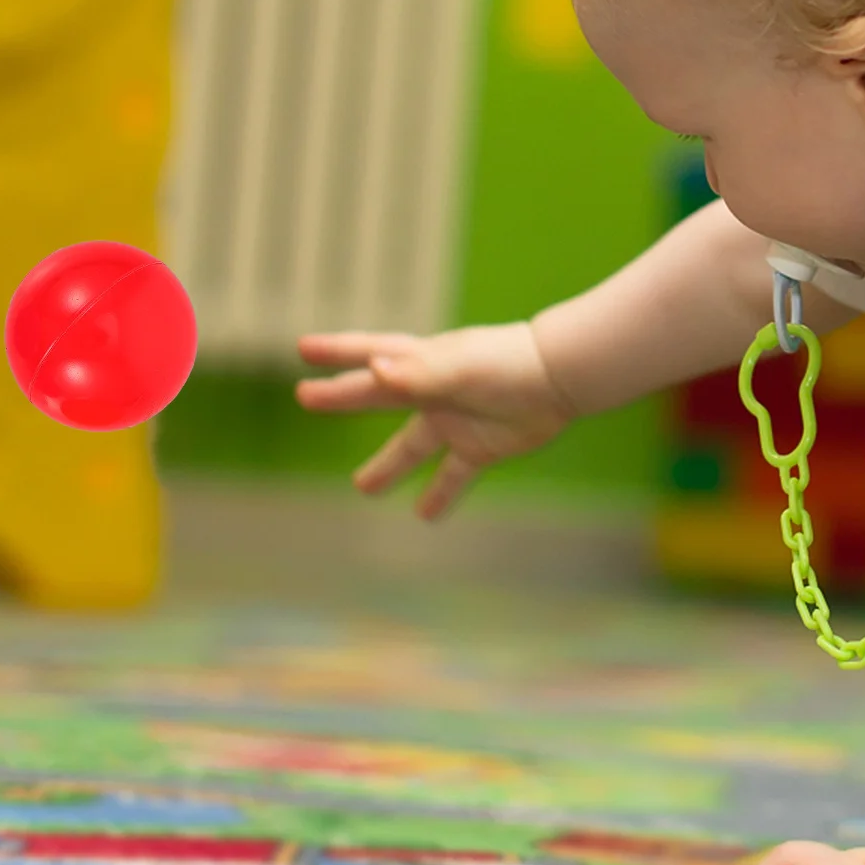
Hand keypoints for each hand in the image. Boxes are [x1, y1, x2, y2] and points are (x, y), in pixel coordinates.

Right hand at [295, 322, 576, 517]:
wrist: (561, 380)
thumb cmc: (508, 364)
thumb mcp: (459, 368)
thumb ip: (419, 373)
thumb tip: (374, 371)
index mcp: (423, 365)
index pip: (370, 355)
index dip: (337, 352)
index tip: (303, 349)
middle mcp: (433, 391)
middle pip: (378, 396)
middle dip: (343, 397)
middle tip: (306, 398)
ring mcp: (455, 421)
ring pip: (411, 446)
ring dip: (387, 466)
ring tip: (364, 487)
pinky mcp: (481, 448)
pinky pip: (454, 475)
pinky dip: (440, 494)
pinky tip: (424, 515)